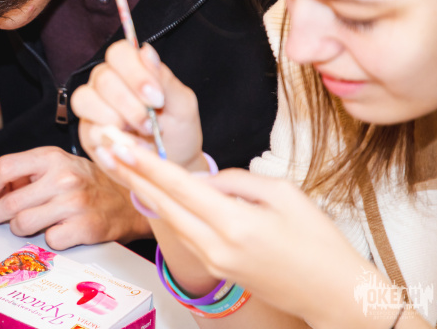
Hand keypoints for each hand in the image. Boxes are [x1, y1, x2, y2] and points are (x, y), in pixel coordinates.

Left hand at [0, 146, 152, 249]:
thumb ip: (28, 172)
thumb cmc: (88, 182)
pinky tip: (57, 229)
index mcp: (52, 157)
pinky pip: (48, 240)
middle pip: (11, 202)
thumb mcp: (59, 165)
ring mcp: (74, 204)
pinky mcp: (84, 228)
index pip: (5, 167)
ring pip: (23, 224)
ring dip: (19, 227)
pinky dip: (48, 238)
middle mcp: (63, 178)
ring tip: (26, 223)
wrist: (128, 200)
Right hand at [71, 40, 204, 170]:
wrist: (174, 164)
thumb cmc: (178, 130)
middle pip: (103, 78)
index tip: (157, 98)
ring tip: (141, 135)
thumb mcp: (182, 104)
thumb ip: (164, 79)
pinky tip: (133, 147)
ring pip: (86, 100)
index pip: (119, 53)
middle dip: (131, 105)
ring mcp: (93, 107)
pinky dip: (113, 141)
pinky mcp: (87, 133)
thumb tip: (146, 52)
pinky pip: (88, 130)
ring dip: (117, 121)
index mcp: (129, 69)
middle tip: (152, 124)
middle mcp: (106, 83)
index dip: (135, 73)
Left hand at [100, 143, 387, 327]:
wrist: (333, 293)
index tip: (120, 143)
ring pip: (168, 218)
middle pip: (161, 203)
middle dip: (129, 172)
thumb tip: (206, 181)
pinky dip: (164, 209)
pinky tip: (152, 190)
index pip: (178, 186)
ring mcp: (212, 260)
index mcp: (234, 223)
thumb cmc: (318, 241)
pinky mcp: (215, 267)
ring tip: (118, 163)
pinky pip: (183, 231)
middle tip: (103, 145)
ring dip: (141, 189)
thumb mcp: (284, 194)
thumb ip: (237, 181)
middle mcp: (215, 244)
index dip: (145, 162)